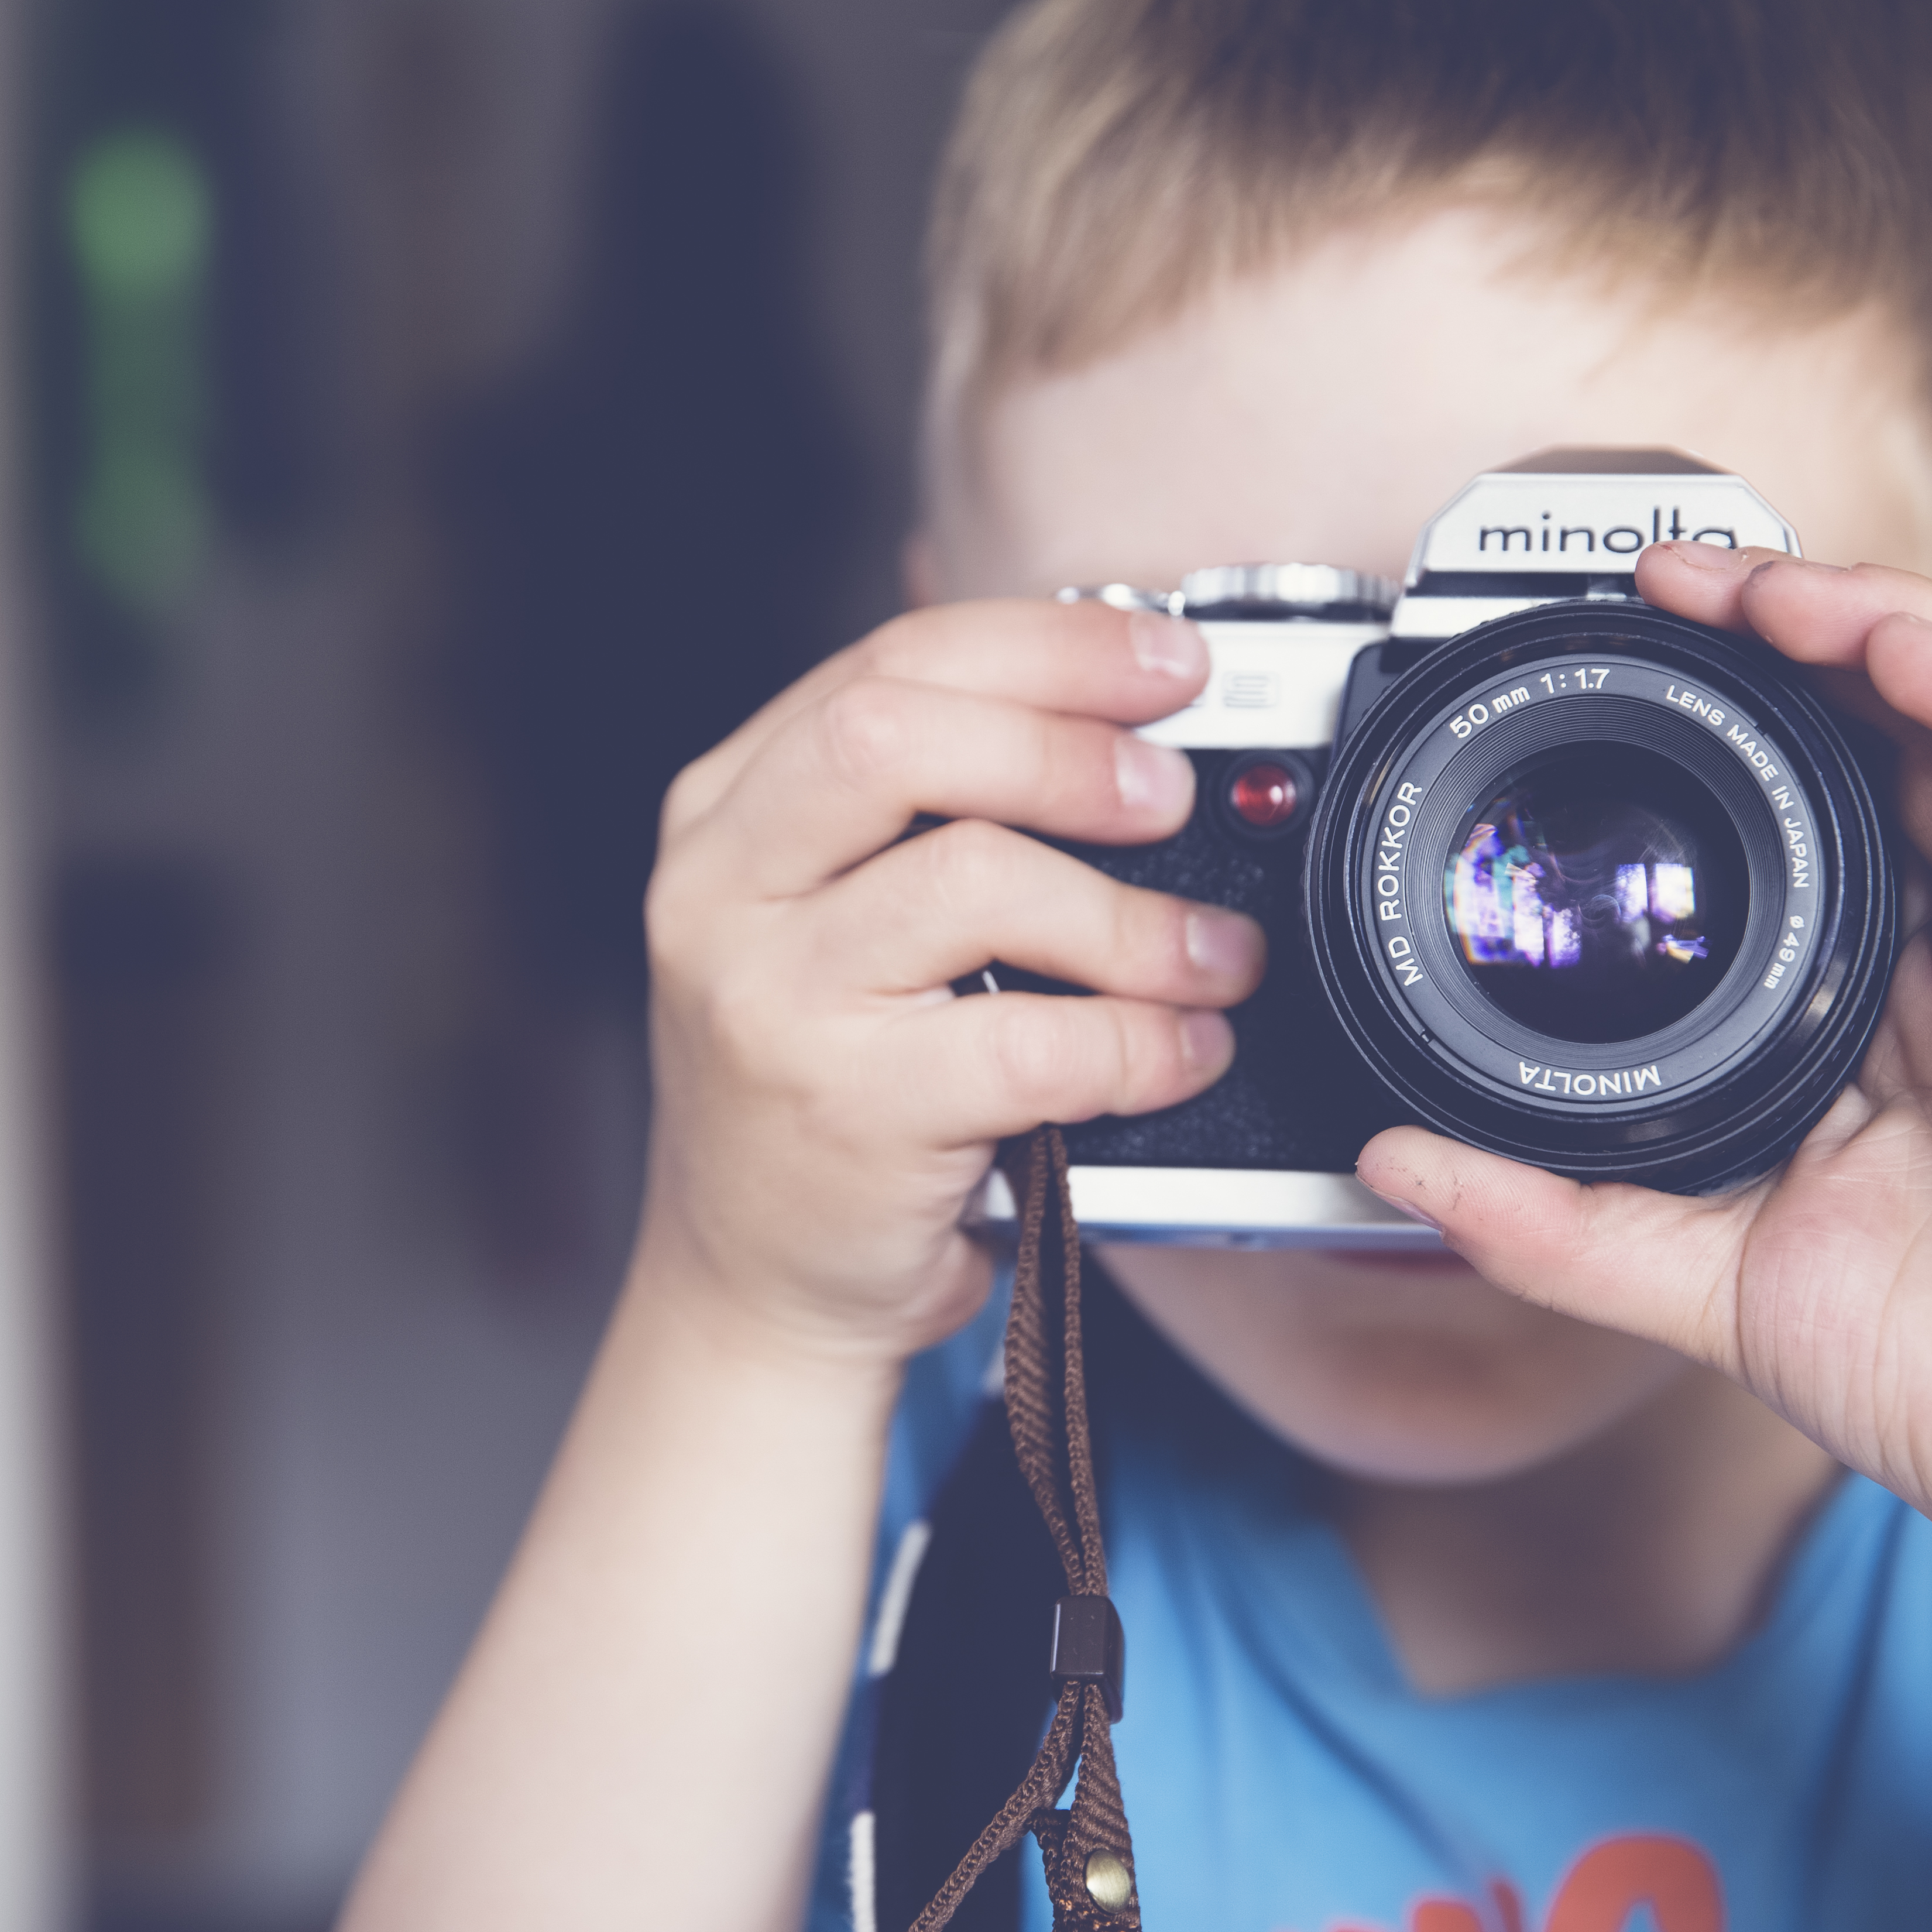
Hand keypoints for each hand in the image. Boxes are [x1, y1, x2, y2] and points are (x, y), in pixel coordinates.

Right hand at [636, 597, 1266, 1367]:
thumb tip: (1121, 723)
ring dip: (1130, 913)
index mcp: (726, 814)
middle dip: (1067, 744)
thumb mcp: (830, 921)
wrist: (752, 1284)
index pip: (886, 666)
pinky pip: (1029, 1041)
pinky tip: (1180, 1052)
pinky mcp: (845, 1111)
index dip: (1044, 646)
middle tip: (1171, 792)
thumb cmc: (821, 1091)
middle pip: (897, 737)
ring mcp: (771, 1002)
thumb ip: (925, 816)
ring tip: (1208, 953)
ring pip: (974, 880)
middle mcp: (723, 894)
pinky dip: (1137, 1040)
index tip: (1163, 661)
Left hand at [1353, 546, 1931, 1556]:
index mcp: (1888, 991)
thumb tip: (1395, 1160)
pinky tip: (1882, 643)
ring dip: (1866, 616)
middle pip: (1896, 719)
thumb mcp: (1690, 1272)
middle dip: (1789, 622)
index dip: (1739, 707)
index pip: (1825, 794)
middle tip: (1670, 580)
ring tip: (1750, 583)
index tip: (1623, 656)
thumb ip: (1545, 1215)